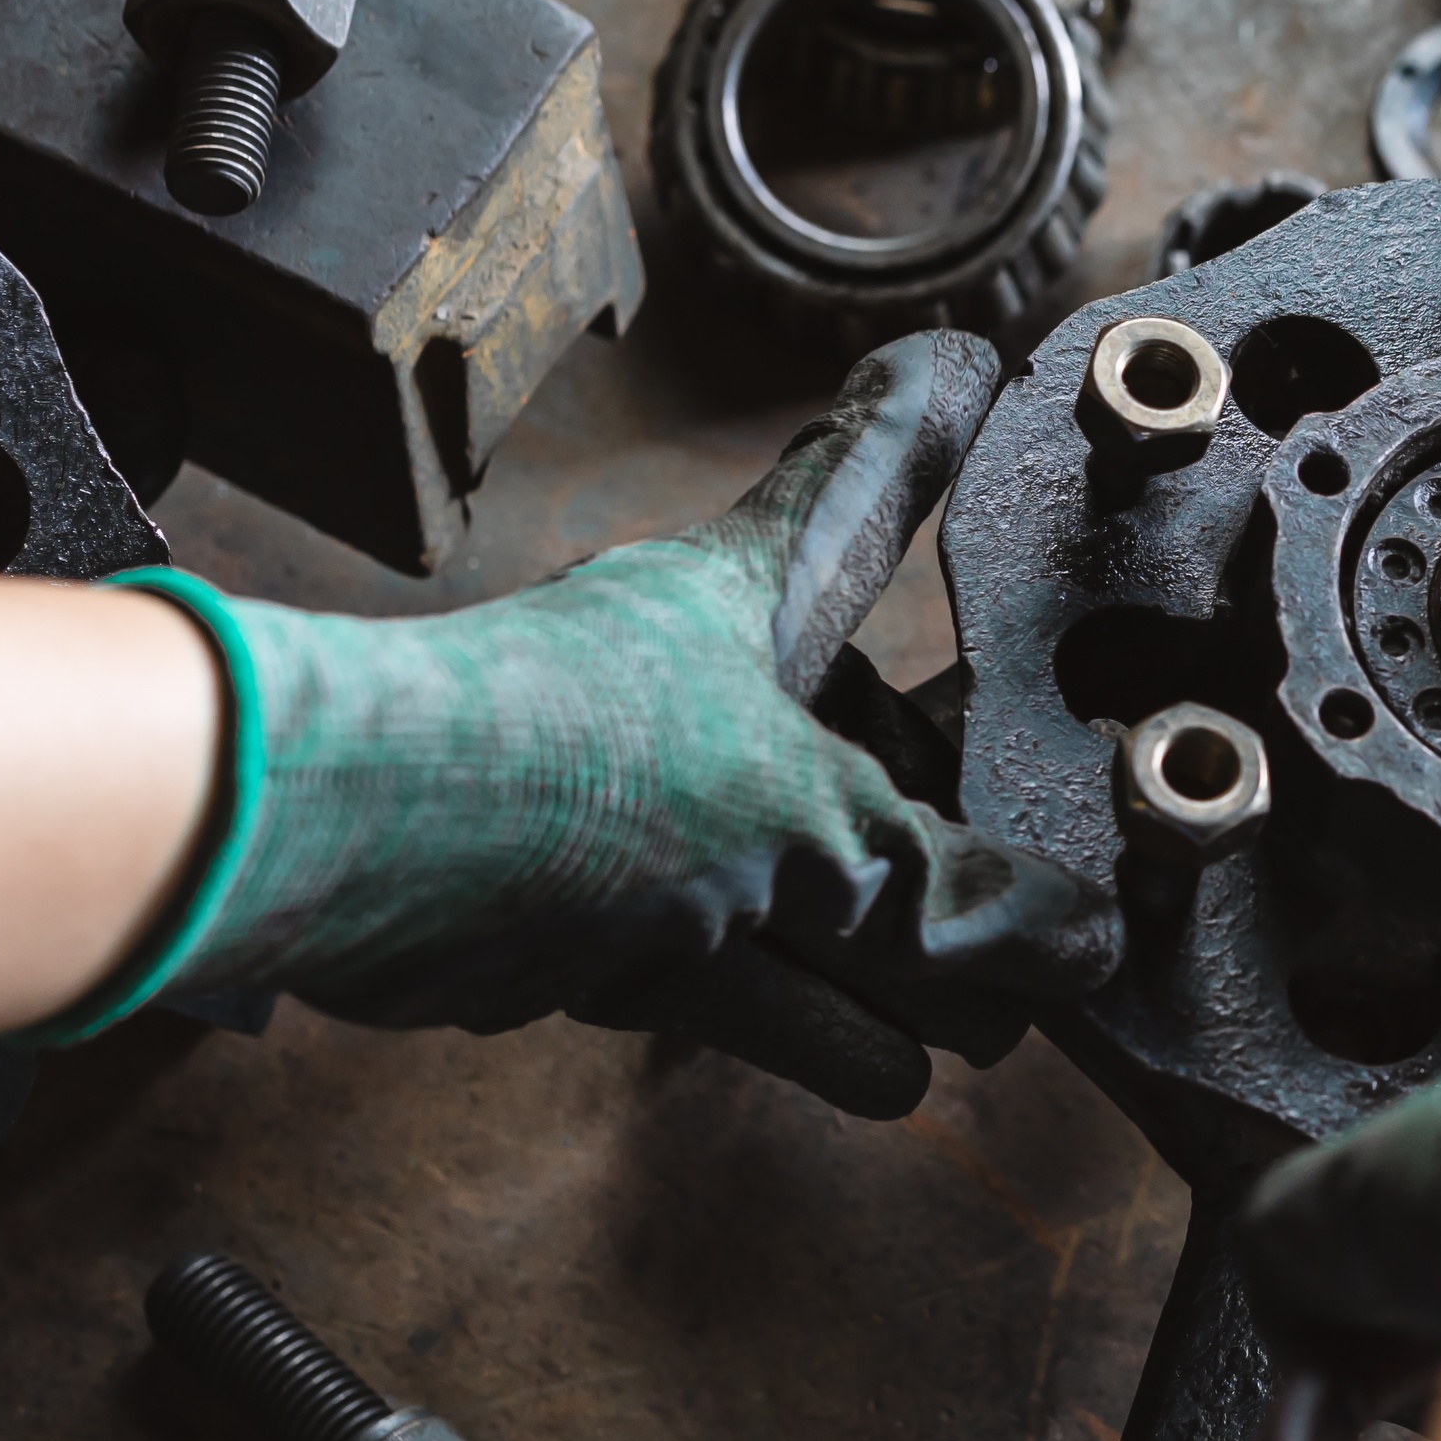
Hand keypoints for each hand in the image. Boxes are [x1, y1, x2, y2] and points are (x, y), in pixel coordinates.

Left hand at [56, 331, 1117, 1115]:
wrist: (368, 856)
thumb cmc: (570, 759)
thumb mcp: (813, 823)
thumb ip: (946, 887)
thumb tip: (1072, 938)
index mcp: (752, 596)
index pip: (858, 493)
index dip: (918, 435)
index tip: (968, 371)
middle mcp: (703, 689)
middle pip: (859, 745)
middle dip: (955, 824)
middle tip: (1050, 871)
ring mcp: (650, 811)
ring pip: (809, 888)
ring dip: (900, 959)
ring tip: (1000, 1012)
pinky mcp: (598, 923)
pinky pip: (741, 977)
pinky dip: (818, 1025)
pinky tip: (893, 1070)